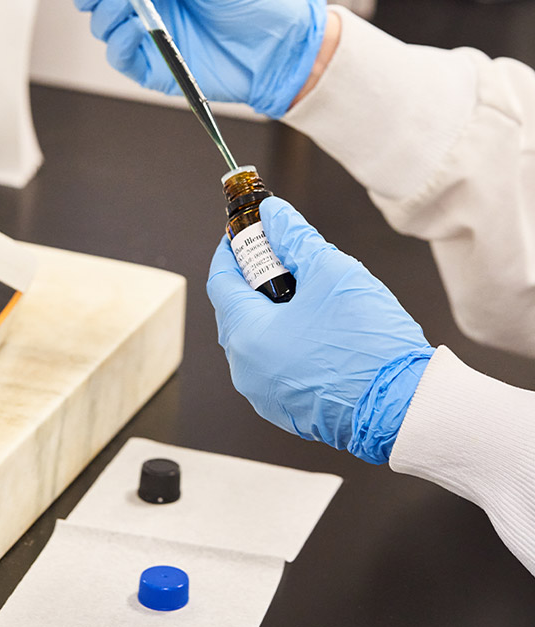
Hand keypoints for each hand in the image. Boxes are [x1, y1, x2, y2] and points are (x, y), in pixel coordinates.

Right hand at [63, 0, 326, 117]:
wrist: (281, 49)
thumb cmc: (255, 4)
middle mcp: (148, 4)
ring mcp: (150, 37)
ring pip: (102, 24)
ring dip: (103, 10)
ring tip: (121, 1)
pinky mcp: (155, 69)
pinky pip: (121, 57)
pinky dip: (117, 41)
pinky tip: (131, 27)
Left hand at [207, 197, 433, 462]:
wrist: (404, 407)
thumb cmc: (369, 346)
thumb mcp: (332, 273)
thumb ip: (295, 239)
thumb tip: (274, 216)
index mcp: (247, 336)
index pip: (221, 280)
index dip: (232, 249)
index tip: (245, 231)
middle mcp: (246, 371)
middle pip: (236, 310)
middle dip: (255, 278)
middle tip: (282, 255)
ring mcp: (264, 396)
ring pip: (256, 340)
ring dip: (272, 311)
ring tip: (307, 291)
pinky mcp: (287, 410)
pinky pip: (273, 366)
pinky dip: (284, 342)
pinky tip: (316, 328)